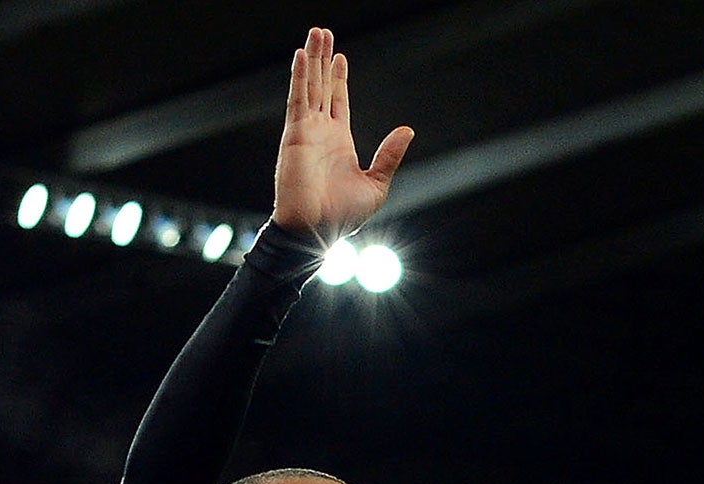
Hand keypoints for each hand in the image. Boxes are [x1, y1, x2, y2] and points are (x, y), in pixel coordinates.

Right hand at [273, 27, 412, 235]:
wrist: (317, 231)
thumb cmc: (342, 217)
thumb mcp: (376, 184)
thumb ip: (389, 155)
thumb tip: (407, 130)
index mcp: (339, 142)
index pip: (338, 101)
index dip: (339, 78)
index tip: (340, 57)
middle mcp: (321, 132)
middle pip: (323, 86)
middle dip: (324, 59)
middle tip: (323, 32)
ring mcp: (307, 130)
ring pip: (310, 85)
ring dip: (313, 58)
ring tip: (316, 33)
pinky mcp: (296, 134)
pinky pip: (298, 98)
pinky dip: (300, 76)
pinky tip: (303, 55)